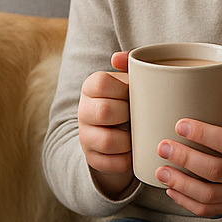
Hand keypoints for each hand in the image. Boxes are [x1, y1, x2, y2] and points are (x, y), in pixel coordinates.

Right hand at [78, 52, 133, 196]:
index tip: (133, 94)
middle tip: (138, 115)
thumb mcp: (131, 80)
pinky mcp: (92, 159)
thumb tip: (117, 58)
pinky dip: (128, 160)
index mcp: (91, 86)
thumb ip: (131, 63)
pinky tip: (132, 152)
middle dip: (127, 115)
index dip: (122, 89)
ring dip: (129, 140)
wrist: (121, 131)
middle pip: (104, 111)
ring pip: (108, 141)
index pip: (100, 83)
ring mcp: (85, 136)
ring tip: (137, 136)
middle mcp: (83, 110)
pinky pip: (113, 163)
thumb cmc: (131, 99)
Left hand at [155, 89, 221, 217]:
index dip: (203, 134)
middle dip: (185, 159)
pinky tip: (171, 189)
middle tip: (163, 147)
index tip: (180, 125)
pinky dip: (186, 202)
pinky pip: (207, 210)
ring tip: (161, 171)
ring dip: (181, 184)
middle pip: (215, 170)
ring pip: (209, 195)